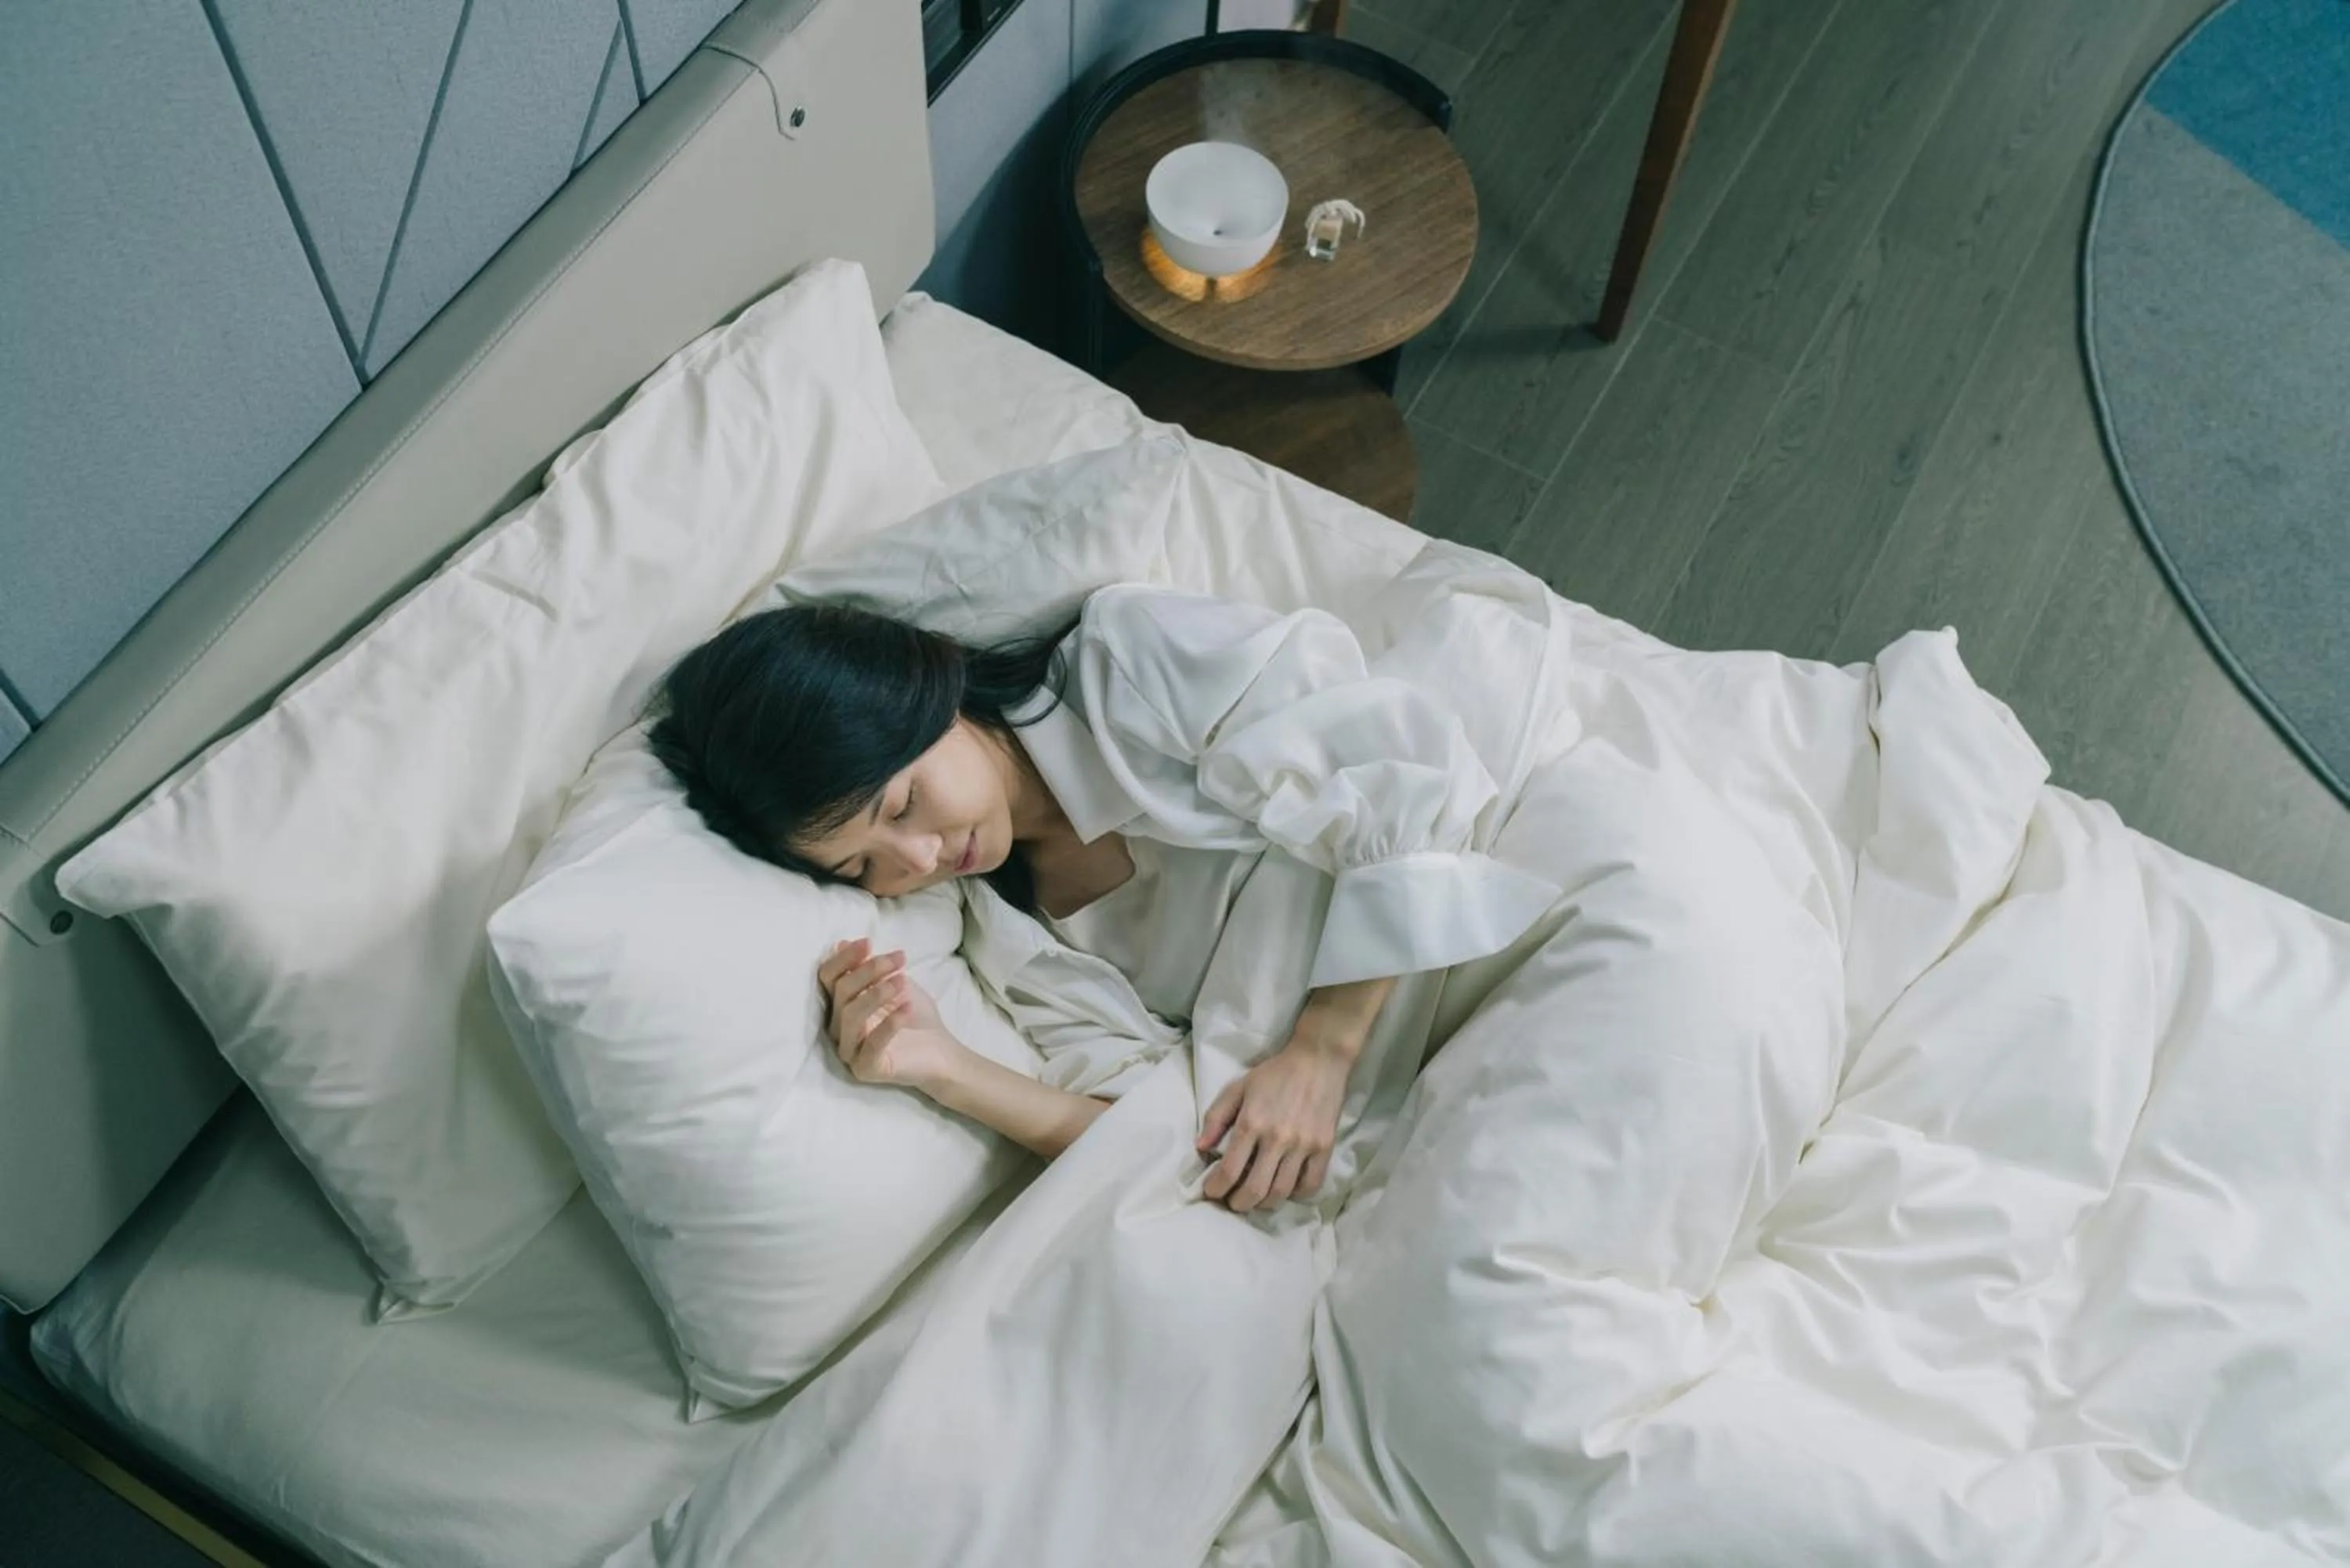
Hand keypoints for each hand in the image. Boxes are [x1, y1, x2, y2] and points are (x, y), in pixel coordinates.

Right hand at [818, 937, 963, 1091]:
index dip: (844, 958)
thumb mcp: (895, 983)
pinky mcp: (865, 1069)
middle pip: (841, 993)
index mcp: (841, 1006)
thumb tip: (841, 943)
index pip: (828, 978)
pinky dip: (890, 1023)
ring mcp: (849, 1052)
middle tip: (899, 960)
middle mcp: (839, 1029)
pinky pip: (871, 1044)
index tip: (869, 942)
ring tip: (903, 981)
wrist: (941, 1051)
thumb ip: (869, 969)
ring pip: (850, 1016)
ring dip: (877, 993)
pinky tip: (908, 1007)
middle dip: (870, 970)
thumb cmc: (915, 1015)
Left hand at [1195, 1032, 1352, 1213]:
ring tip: (1256, 1200)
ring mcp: (1303, 1145)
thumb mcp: (1238, 1087)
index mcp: (1251, 1123)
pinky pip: (1310, 1185)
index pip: (1229, 1170)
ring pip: (1281, 1192)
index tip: (1212, 1192)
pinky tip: (1286, 1188)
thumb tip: (1200, 1147)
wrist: (1318, 1060)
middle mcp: (1277, 1138)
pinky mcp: (1324, 1148)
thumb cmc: (1274, 1074)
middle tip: (1232, 1203)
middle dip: (1238, 1204)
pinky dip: (1295, 1195)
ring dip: (1264, 1204)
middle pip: (1254, 1190)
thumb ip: (1216, 1117)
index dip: (1216, 1189)